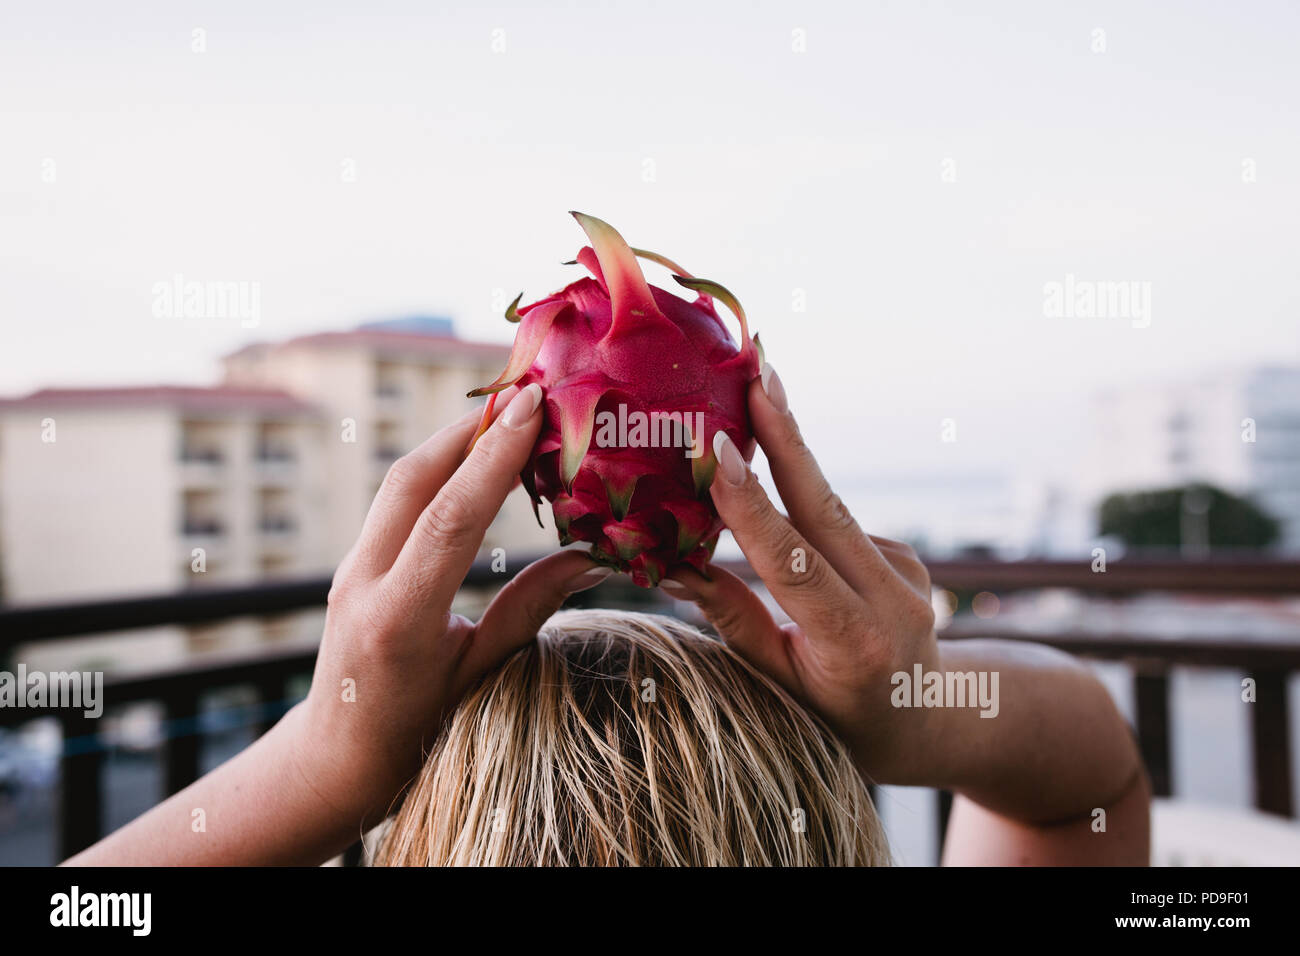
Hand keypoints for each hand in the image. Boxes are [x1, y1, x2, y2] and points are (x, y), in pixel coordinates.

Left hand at [295, 384, 612, 824]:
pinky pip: (398, 500)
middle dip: (471, 427)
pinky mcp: (356, 562)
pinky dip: (440, 469)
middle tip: (530, 395)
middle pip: (414, 478)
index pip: (450, 518)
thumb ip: (530, 609)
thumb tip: (594, 557)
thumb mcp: (481, 675)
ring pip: (401, 482)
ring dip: (455, 441)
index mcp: (400, 619)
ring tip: (512, 415)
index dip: (493, 457)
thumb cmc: (415, 731)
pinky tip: (478, 460)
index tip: (533, 408)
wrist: (335, 759)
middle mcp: (365, 581)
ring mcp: (353, 568)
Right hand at [663, 366, 941, 783]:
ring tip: (756, 385)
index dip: (752, 505)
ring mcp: (907, 572)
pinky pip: (835, 524)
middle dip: (787, 433)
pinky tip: (781, 508)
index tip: (719, 450)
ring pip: (828, 506)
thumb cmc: (841, 718)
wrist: (929, 721)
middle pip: (826, 506)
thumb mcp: (781, 686)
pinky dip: (800, 508)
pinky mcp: (906, 555)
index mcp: (854, 643)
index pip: (793, 562)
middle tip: (758, 369)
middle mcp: (891, 600)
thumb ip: (735, 621)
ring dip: (787, 449)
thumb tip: (674, 564)